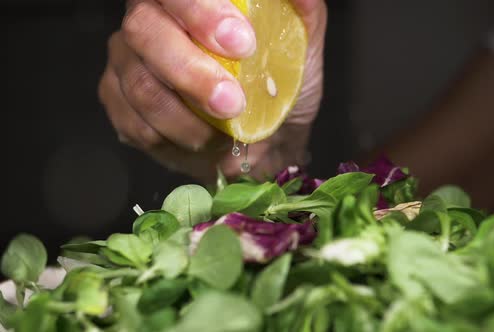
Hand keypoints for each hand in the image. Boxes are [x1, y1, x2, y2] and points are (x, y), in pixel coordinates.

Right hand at [98, 0, 326, 182]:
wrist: (269, 140)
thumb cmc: (279, 85)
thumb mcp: (300, 46)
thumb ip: (301, 13)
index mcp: (184, 0)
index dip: (200, 12)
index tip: (242, 44)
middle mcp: (148, 21)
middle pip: (144, 32)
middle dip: (191, 72)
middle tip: (232, 102)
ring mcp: (127, 63)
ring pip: (140, 85)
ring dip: (187, 117)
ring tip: (225, 130)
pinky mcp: (120, 104)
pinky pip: (135, 124)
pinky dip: (175, 138)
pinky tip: (204, 140)